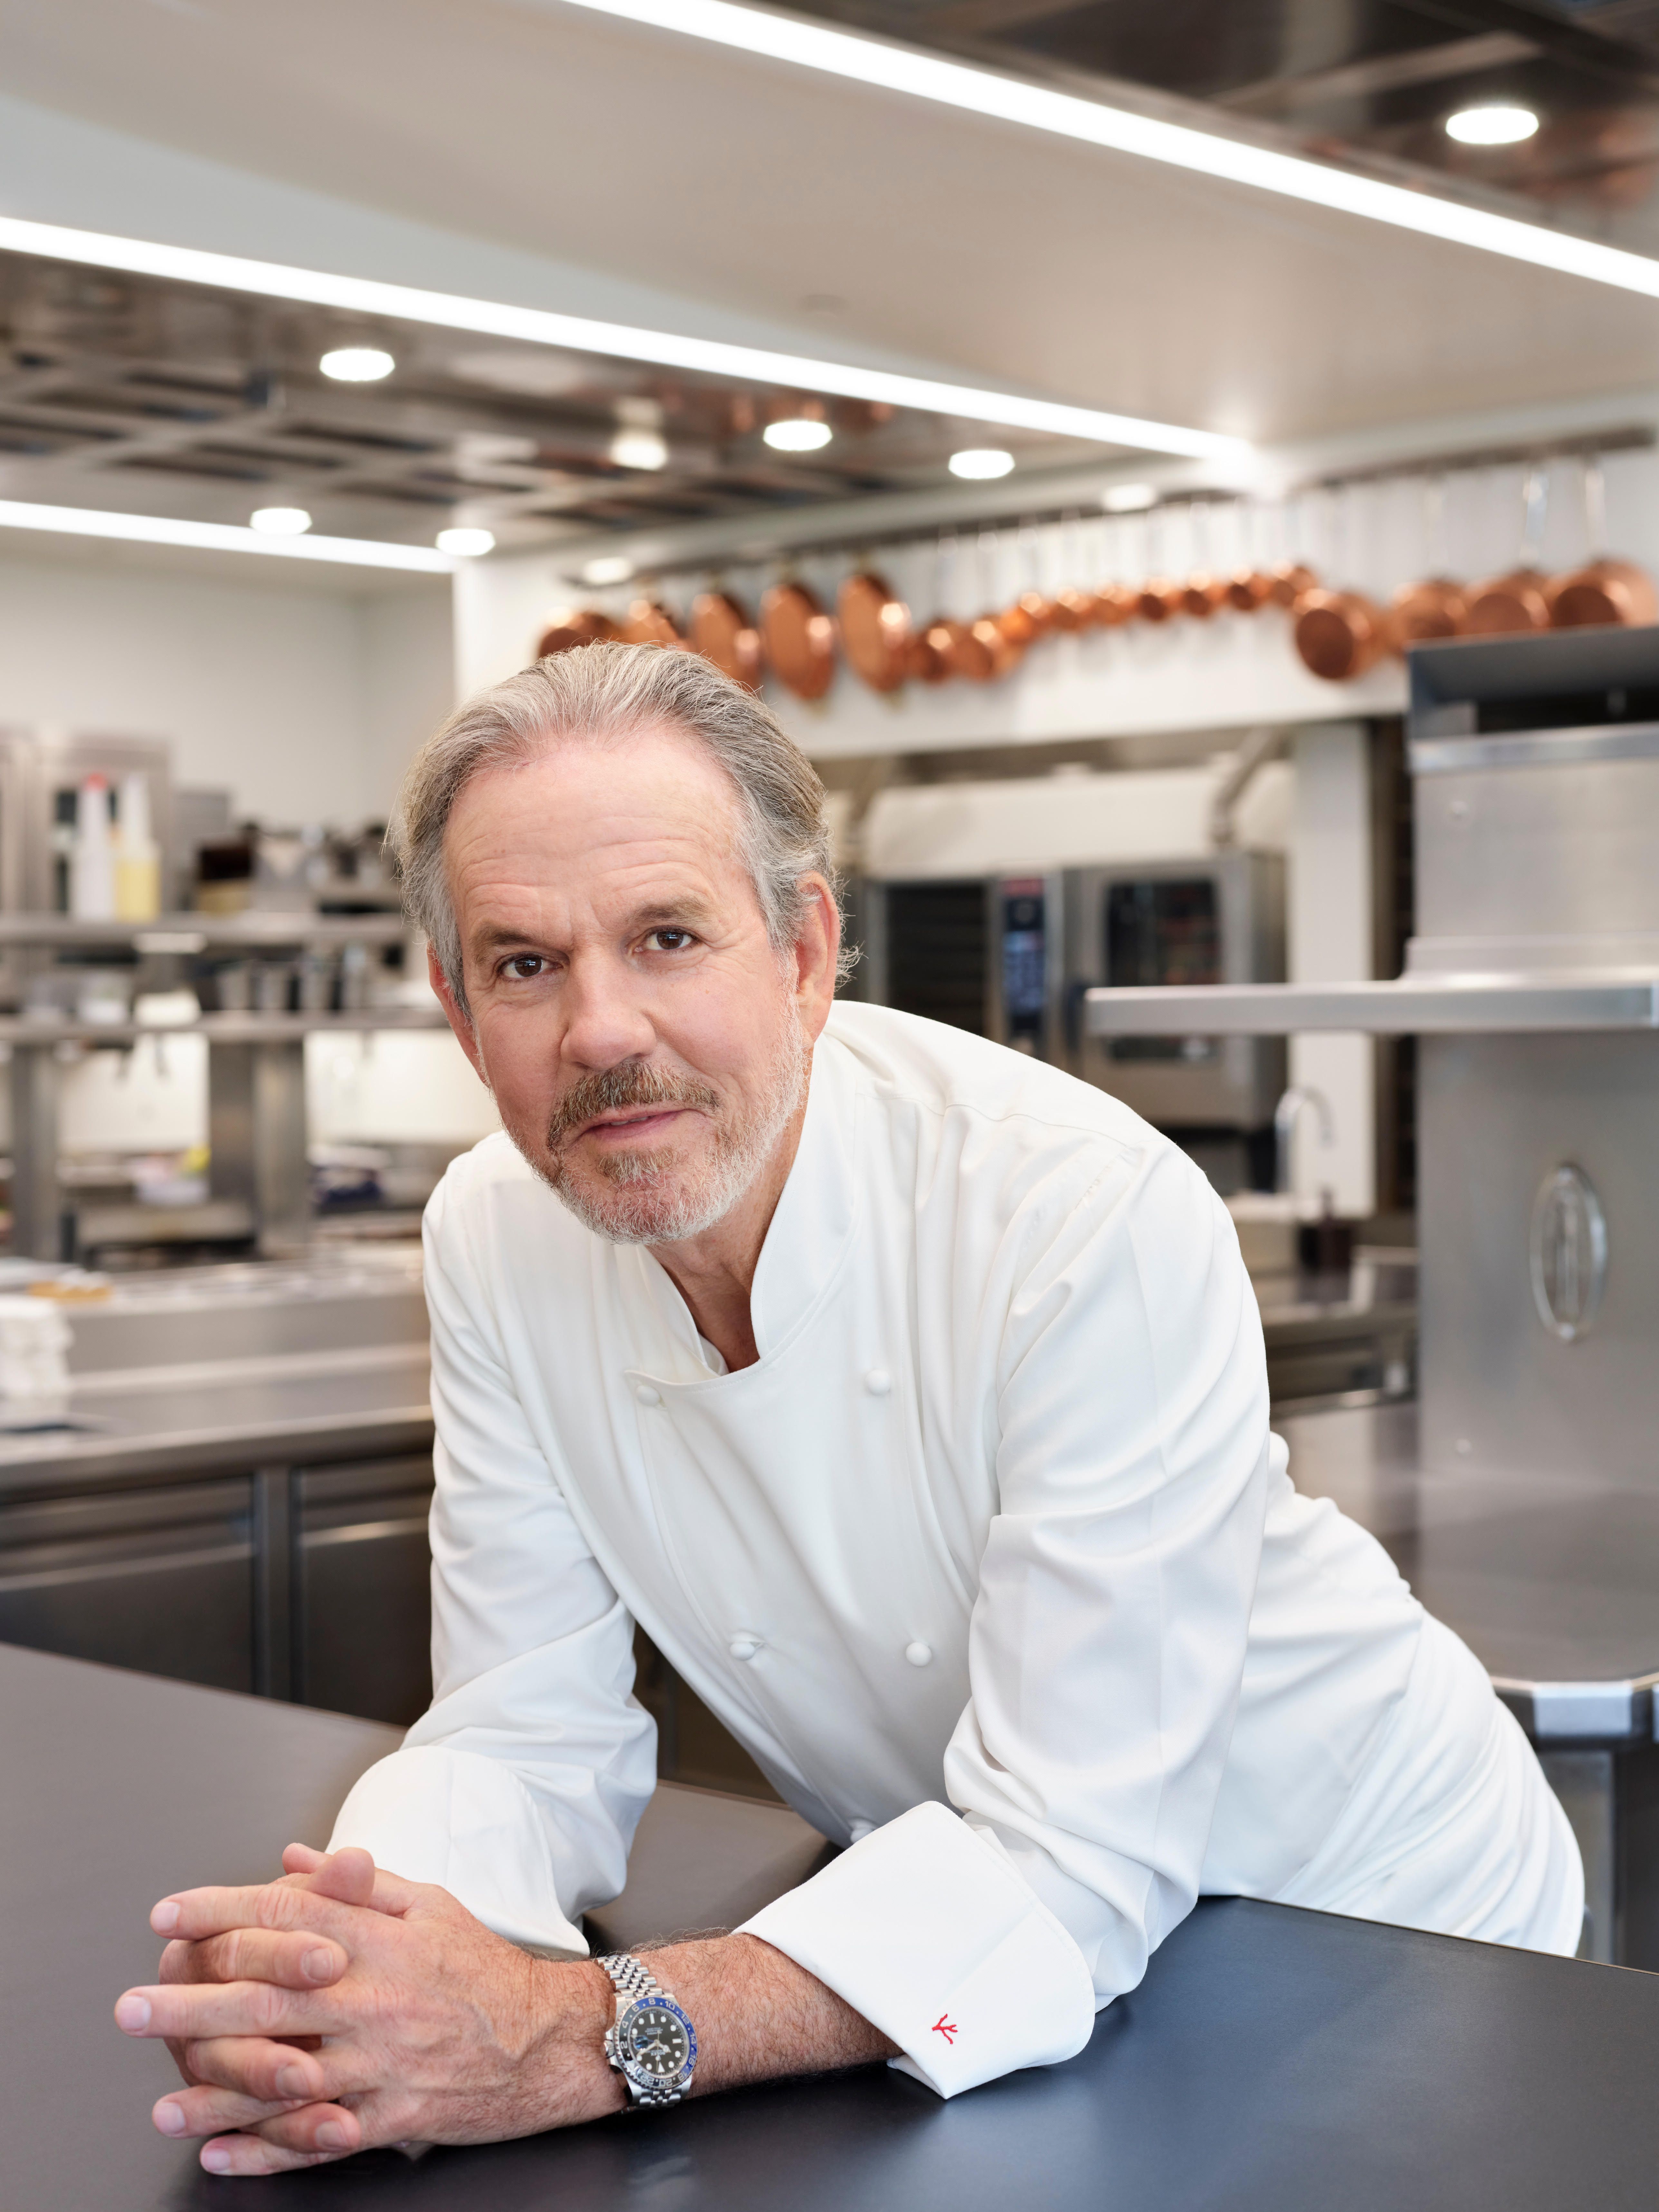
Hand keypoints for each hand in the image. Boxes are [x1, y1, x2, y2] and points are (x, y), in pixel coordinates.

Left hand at [115, 1844, 621, 2175]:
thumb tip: (294, 1860)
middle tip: (132, 2008)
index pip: (285, 1915)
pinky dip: (264, 2152)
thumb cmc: (483, 1968)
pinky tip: (220, 2153)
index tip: (168, 1916)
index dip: (220, 1911)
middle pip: (266, 1998)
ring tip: (162, 2104)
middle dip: (190, 2004)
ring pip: (282, 2080)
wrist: (546, 2039)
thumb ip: (358, 1886)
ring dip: (213, 2095)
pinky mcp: (390, 2117)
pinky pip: (316, 2139)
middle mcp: (372, 1999)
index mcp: (379, 1940)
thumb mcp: (430, 1904)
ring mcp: (379, 2063)